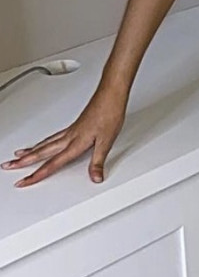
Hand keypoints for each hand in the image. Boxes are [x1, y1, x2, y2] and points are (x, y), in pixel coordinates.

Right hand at [1, 82, 128, 187]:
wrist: (110, 95)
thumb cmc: (109, 113)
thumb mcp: (107, 141)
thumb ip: (98, 161)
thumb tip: (95, 177)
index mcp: (75, 143)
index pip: (52, 164)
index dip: (36, 174)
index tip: (23, 181)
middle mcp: (69, 136)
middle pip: (41, 152)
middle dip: (23, 162)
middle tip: (7, 166)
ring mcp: (70, 130)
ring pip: (44, 143)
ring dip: (30, 151)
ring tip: (18, 156)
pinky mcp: (74, 126)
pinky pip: (52, 137)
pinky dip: (42, 142)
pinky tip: (42, 144)